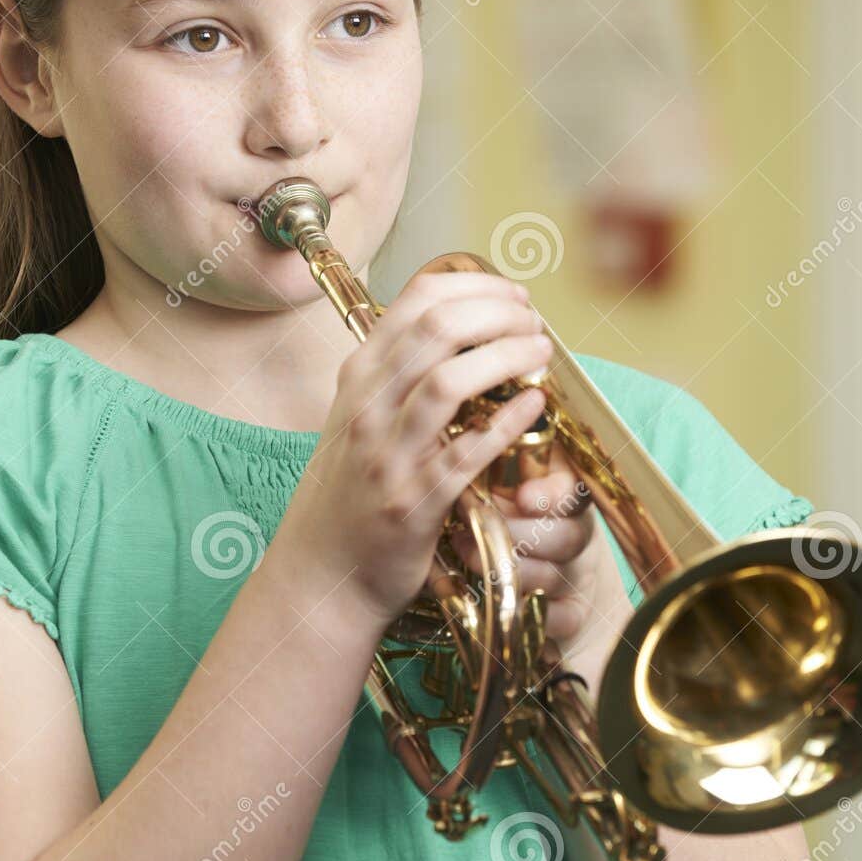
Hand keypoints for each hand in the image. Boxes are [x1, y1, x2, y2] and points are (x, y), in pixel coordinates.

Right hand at [274, 269, 552, 627]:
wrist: (321, 574)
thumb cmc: (348, 495)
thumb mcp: (358, 419)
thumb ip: (395, 375)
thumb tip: (454, 329)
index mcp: (358, 378)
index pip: (417, 300)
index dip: (476, 285)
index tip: (512, 294)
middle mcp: (368, 407)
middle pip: (438, 328)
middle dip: (498, 313)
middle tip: (533, 322)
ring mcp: (388, 454)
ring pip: (450, 380)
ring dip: (506, 356)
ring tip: (540, 354)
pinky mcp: (414, 502)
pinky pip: (468, 451)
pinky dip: (507, 421)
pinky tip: (534, 404)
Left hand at [447, 437, 636, 704]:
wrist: (554, 596)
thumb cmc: (516, 532)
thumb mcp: (509, 498)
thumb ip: (495, 472)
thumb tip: (458, 446)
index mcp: (567, 501)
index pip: (573, 490)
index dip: (552, 494)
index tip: (524, 498)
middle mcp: (579, 537)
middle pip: (567, 536)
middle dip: (518, 536)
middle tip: (472, 533)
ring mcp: (579, 579)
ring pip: (556, 577)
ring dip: (512, 573)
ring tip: (469, 561)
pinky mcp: (574, 618)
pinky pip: (557, 619)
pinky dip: (524, 613)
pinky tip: (490, 603)